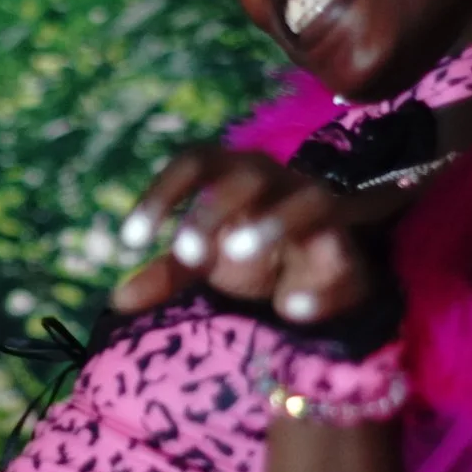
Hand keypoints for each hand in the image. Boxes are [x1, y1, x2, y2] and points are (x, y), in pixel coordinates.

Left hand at [110, 146, 376, 321]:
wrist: (321, 273)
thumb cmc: (253, 253)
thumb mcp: (206, 262)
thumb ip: (166, 275)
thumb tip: (120, 300)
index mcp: (237, 175)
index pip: (196, 161)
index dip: (162, 193)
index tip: (130, 241)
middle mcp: (282, 182)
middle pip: (248, 175)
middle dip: (214, 211)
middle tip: (186, 256)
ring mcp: (323, 211)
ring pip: (309, 202)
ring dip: (272, 224)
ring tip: (236, 255)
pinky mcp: (352, 253)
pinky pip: (341, 260)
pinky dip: (318, 286)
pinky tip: (290, 310)